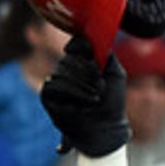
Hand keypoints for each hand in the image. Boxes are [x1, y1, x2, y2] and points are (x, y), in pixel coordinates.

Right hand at [40, 36, 130, 157]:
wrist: (107, 127)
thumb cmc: (113, 102)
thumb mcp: (115, 73)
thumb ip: (104, 53)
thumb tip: (85, 38)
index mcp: (82, 61)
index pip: (75, 44)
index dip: (83, 48)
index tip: (95, 60)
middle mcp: (67, 70)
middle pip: (68, 58)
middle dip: (87, 71)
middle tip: (101, 86)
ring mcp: (56, 82)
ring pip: (60, 71)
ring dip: (82, 83)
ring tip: (97, 97)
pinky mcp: (48, 96)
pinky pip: (53, 84)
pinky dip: (72, 91)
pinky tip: (85, 102)